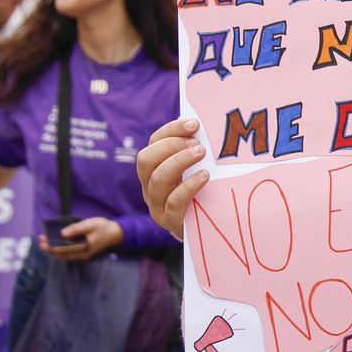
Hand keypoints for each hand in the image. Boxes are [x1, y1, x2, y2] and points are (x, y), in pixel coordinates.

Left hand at [41, 216, 122, 260]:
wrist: (115, 234)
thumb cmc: (103, 227)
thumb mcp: (90, 224)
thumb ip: (76, 229)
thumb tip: (62, 233)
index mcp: (83, 249)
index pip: (63, 250)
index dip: (50, 246)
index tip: (42, 241)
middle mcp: (81, 255)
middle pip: (61, 254)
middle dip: (49, 248)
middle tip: (40, 239)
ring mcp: (82, 255)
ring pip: (64, 255)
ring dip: (53, 248)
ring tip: (44, 240)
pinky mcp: (82, 252)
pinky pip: (68, 252)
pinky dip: (60, 248)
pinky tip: (55, 241)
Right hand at [136, 117, 208, 240]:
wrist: (205, 228)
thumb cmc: (201, 191)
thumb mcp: (194, 169)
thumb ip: (193, 149)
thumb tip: (200, 124)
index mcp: (154, 168)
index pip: (154, 142)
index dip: (171, 130)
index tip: (194, 124)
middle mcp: (149, 185)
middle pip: (146, 160)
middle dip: (171, 146)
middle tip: (197, 143)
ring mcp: (157, 205)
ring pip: (157, 179)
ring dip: (179, 162)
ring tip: (201, 154)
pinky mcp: (169, 221)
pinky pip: (174, 202)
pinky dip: (189, 186)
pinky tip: (204, 176)